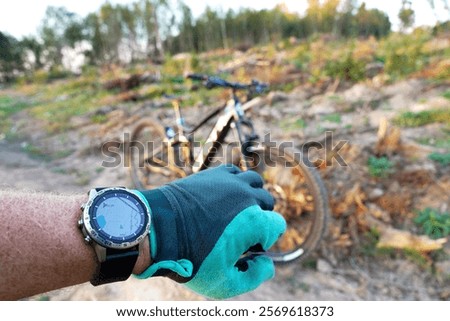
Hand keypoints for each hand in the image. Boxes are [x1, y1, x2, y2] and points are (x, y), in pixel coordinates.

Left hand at [135, 165, 285, 298]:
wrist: (157, 230)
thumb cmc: (189, 259)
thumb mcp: (224, 283)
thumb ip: (255, 276)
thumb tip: (268, 263)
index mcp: (255, 221)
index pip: (277, 225)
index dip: (266, 239)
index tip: (248, 247)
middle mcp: (246, 196)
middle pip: (267, 201)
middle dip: (260, 217)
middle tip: (240, 231)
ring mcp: (229, 182)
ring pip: (254, 182)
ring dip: (251, 195)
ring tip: (235, 210)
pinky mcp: (213, 174)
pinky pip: (234, 172)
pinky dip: (234, 183)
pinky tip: (223, 196)